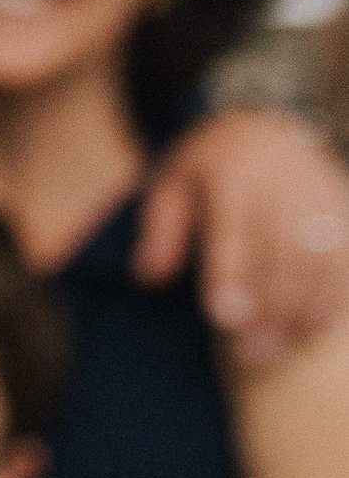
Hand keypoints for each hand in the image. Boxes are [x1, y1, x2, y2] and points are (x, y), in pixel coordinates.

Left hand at [135, 106, 348, 367]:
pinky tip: (315, 328)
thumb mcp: (171, 183)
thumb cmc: (208, 165)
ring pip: (319, 262)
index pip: (233, 233)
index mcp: (232, 179)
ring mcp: (319, 199)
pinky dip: (334, 296)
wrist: (267, 122)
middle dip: (269, 309)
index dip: (229, 276)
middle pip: (282, 256)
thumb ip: (160, 229)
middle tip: (251, 355)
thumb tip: (149, 277)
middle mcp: (282, 188)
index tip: (223, 318)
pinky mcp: (343, 211)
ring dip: (302, 311)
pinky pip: (346, 258)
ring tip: (279, 350)